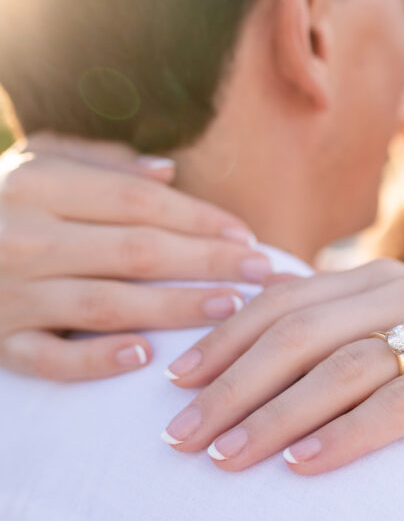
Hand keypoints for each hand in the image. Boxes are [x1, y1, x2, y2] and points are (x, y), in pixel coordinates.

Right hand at [0, 133, 273, 379]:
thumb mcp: (34, 160)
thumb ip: (99, 163)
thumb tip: (169, 173)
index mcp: (37, 185)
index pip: (140, 204)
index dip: (200, 219)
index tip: (245, 234)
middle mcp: (25, 237)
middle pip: (138, 252)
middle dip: (208, 262)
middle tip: (262, 272)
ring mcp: (10, 294)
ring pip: (108, 305)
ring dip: (175, 309)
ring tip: (229, 308)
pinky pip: (50, 359)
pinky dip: (96, 360)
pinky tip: (144, 357)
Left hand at [161, 258, 403, 473]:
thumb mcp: (403, 336)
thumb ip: (342, 331)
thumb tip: (253, 344)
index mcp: (377, 278)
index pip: (281, 301)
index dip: (223, 338)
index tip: (172, 383)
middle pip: (298, 334)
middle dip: (231, 385)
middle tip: (178, 436)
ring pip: (342, 369)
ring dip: (276, 416)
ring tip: (226, 459)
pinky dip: (349, 435)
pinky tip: (306, 466)